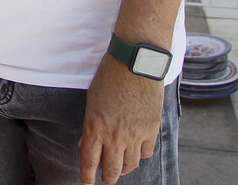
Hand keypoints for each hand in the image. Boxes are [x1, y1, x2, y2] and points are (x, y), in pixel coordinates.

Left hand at [79, 53, 164, 183]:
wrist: (135, 63)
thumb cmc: (109, 77)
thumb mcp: (92, 101)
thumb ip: (90, 125)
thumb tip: (86, 143)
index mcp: (94, 127)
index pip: (89, 161)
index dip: (87, 176)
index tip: (87, 182)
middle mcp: (114, 136)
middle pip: (111, 170)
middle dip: (107, 178)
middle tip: (106, 178)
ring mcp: (134, 135)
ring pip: (130, 165)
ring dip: (124, 169)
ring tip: (121, 167)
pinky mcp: (151, 130)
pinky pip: (146, 153)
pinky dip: (140, 154)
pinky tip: (137, 150)